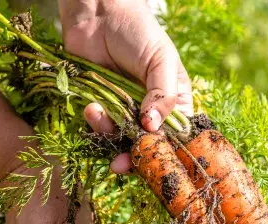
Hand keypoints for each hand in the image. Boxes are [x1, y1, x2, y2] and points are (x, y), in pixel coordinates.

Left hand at [60, 0, 192, 172]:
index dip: (167, 154)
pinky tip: (91, 107)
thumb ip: (163, 95)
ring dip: (108, 135)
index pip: (177, 137)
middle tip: (121, 164)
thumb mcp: (160, 60)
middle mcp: (152, 111)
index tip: (155, 163)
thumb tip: (153, 128)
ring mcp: (125, 111)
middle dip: (134, 157)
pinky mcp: (101, 108)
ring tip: (97, 114)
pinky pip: (100, 129)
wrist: (97, 13)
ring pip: (121, 141)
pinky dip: (94, 124)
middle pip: (148, 147)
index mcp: (175, 101)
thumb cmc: (137, 31)